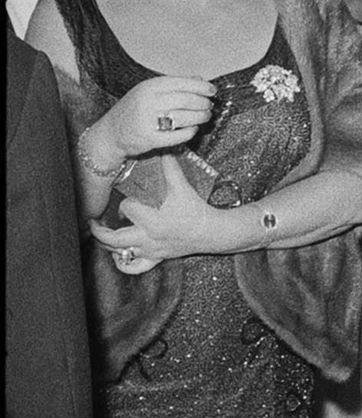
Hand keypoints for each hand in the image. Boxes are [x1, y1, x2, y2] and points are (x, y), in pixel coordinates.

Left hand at [90, 154, 225, 265]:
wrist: (211, 232)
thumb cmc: (196, 209)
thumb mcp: (183, 186)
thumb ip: (170, 167)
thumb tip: (163, 149)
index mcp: (152, 220)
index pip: (127, 209)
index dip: (125, 202)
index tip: (128, 197)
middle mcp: (148, 238)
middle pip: (114, 239)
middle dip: (99, 231)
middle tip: (93, 222)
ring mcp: (150, 250)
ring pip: (120, 253)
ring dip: (108, 245)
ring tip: (101, 235)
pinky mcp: (156, 258)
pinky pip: (135, 267)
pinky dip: (123, 263)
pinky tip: (118, 255)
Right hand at [95, 76, 216, 162]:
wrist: (109, 133)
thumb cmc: (131, 110)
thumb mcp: (147, 92)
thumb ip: (172, 85)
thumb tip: (199, 79)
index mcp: (148, 87)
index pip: (181, 83)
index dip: (201, 87)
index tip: (213, 91)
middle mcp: (147, 102)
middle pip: (185, 100)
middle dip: (202, 103)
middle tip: (210, 106)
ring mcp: (147, 121)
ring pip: (183, 117)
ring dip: (199, 117)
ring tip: (205, 117)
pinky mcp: (149, 139)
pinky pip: (176, 136)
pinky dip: (188, 132)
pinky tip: (193, 129)